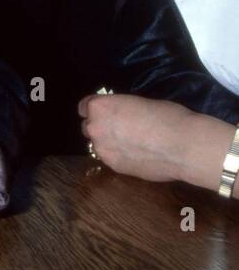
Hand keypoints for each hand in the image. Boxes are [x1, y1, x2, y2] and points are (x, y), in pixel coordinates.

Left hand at [79, 93, 198, 182]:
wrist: (184, 146)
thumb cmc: (168, 116)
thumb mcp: (139, 103)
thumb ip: (121, 110)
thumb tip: (120, 117)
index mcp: (100, 107)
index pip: (84, 107)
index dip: (97, 110)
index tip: (107, 112)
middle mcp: (95, 128)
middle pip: (88, 126)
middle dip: (101, 127)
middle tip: (120, 129)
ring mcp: (102, 149)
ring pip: (98, 145)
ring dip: (108, 143)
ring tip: (130, 145)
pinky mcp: (113, 166)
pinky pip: (110, 158)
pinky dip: (118, 156)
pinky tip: (136, 156)